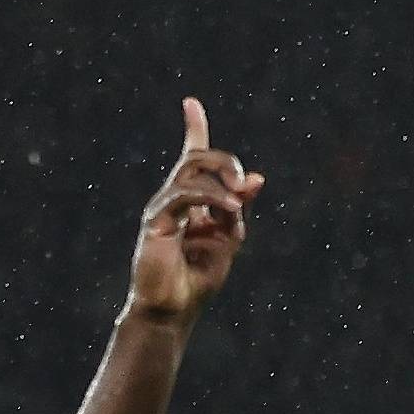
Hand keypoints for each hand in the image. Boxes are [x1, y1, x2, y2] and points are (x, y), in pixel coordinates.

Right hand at [126, 98, 265, 323]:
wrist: (172, 310)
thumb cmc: (196, 280)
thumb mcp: (227, 239)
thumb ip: (238, 209)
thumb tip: (257, 178)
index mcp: (191, 203)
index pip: (190, 157)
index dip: (193, 129)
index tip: (191, 103)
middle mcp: (173, 200)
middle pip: (196, 158)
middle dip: (224, 161)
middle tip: (244, 184)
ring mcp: (162, 208)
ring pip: (191, 170)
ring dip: (221, 178)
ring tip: (239, 200)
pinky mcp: (156, 221)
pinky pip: (185, 196)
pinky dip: (212, 198)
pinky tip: (231, 208)